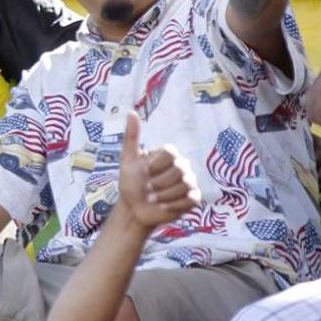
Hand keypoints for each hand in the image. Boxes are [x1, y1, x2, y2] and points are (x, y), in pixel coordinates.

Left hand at [117, 112, 200, 228]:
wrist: (134, 209)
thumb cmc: (130, 183)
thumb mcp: (127, 159)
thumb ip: (131, 136)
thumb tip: (131, 112)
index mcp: (168, 155)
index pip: (171, 153)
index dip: (156, 166)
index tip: (145, 172)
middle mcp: (182, 167)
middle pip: (179, 170)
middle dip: (159, 183)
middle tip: (148, 189)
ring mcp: (189, 182)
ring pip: (185, 185)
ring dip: (164, 195)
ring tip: (154, 199)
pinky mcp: (193, 199)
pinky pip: (191, 199)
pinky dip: (174, 205)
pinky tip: (163, 206)